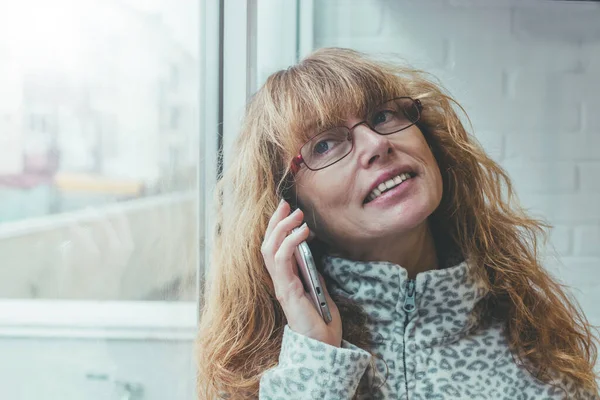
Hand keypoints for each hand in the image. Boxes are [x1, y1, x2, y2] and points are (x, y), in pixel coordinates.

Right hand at [261, 200, 341, 346]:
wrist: (324, 346)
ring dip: (282, 228)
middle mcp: (279, 281)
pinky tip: (302, 232)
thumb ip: (311, 271)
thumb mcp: (318, 288)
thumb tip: (310, 251)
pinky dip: (290, 242)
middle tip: (287, 204)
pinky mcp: (287, 290)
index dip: (277, 228)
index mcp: (285, 279)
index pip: (274, 248)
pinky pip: (282, 260)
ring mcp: (281, 285)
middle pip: (267, 245)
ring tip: (297, 214)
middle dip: (275, 222)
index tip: (287, 210)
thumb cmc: (322, 321)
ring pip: (270, 249)